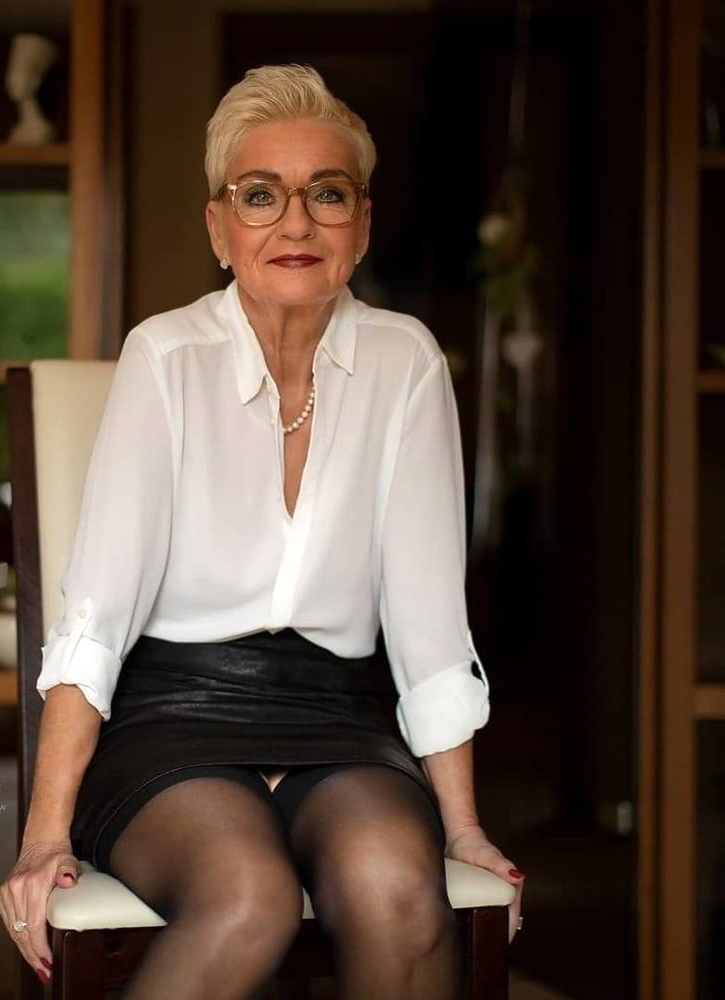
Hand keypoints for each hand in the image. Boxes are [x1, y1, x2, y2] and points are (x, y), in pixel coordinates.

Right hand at [0, 840, 80, 983]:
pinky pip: (9, 922)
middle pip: (22, 933)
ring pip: (14, 930)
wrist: (42, 840)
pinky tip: (27, 946)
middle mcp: (16, 889)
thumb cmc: (57, 853)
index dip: (40, 947)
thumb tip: (69, 881)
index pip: (34, 925)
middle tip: (45, 971)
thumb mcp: (68, 860)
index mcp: (32, 884)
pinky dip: (18, 936)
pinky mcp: (3, 895)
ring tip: (38, 964)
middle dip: (33, 955)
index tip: (49, 960)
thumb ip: (69, 871)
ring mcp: (7, 893)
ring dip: (25, 950)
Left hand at [445, 824, 524, 944]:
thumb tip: (517, 876)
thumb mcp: (486, 855)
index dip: (506, 933)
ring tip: (475, 943)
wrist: (458, 834)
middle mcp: (502, 891)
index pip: (512, 917)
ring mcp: (490, 893)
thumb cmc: (473, 843)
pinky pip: (481, 910)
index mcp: (509, 887)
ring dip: (486, 927)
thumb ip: (500, 865)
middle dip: (496, 933)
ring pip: (492, 916)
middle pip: (503, 919)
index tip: (497, 947)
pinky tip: (466, 928)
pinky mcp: (479, 892)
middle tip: (483, 949)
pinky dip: (477, 920)